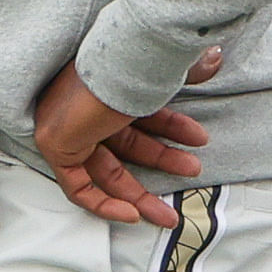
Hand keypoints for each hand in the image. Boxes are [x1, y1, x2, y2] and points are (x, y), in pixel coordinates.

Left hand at [33, 62, 207, 226]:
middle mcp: (88, 103)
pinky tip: (133, 215)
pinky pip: (76, 186)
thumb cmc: (136, 61)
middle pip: (127, 144)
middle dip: (163, 163)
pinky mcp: (56, 146)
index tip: (197, 139)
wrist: (111, 66)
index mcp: (112, 83)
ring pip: (105, 170)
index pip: (141, 114)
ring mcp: (69, 126)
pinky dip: (102, 204)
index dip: (171, 128)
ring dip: (139, 195)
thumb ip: (189, 71)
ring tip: (170, 213)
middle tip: (192, 176)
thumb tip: (215, 57)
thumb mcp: (168, 72)